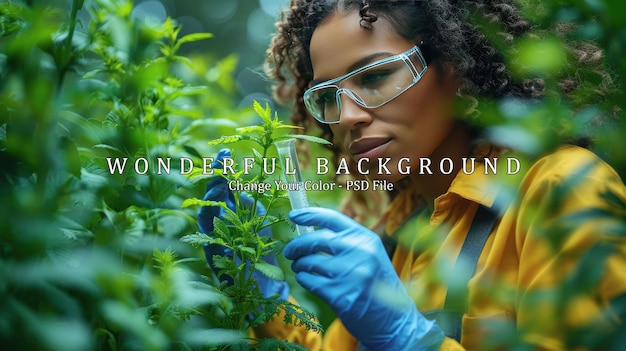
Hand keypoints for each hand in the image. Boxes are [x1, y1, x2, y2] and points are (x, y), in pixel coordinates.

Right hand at [198, 149, 288, 299]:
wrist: (266, 284)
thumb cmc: (261, 251)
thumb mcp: (259, 221)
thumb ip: (250, 203)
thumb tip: (243, 185)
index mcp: (227, 213)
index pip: (220, 188)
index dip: (220, 170)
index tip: (225, 152)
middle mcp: (217, 226)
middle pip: (209, 199)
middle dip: (213, 181)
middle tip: (221, 166)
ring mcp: (214, 243)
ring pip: (205, 220)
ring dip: (210, 200)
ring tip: (218, 186)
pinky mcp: (216, 262)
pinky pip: (210, 245)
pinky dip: (212, 230)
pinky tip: (216, 216)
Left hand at [284, 207, 443, 350]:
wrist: (395, 320)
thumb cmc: (377, 285)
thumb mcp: (370, 255)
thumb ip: (346, 242)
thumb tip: (309, 232)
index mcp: (367, 239)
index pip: (333, 218)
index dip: (310, 214)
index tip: (293, 215)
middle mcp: (360, 253)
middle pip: (316, 240)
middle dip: (297, 245)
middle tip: (289, 251)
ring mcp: (351, 275)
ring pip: (310, 262)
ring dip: (299, 265)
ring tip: (300, 268)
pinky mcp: (340, 296)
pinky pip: (310, 282)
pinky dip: (304, 280)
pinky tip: (307, 280)